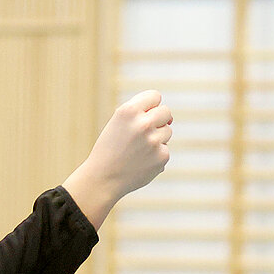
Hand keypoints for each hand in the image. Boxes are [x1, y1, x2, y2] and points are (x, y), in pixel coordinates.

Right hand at [66, 90, 172, 224]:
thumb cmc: (110, 148)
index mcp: (128, 110)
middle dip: (159, 120)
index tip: (143, 115)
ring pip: (168, 131)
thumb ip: (141, 113)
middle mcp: (143, 123)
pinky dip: (156, 155)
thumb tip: (170, 118)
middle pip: (166, 112)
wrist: (104, 178)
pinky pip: (165, 149)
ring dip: (157, 138)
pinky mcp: (162, 156)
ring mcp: (154, 141)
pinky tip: (141, 162)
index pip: (155, 96)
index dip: (150, 105)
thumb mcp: (118, 122)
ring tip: (138, 149)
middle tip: (143, 133)